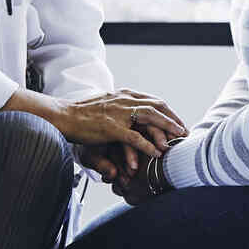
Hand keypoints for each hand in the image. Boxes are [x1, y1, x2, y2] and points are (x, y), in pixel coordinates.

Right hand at [18, 88, 186, 160]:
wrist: (63, 116)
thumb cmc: (83, 114)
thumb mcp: (107, 105)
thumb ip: (122, 108)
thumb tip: (135, 113)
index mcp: (124, 95)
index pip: (154, 100)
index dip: (169, 112)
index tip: (179, 123)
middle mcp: (124, 100)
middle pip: (157, 106)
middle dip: (173, 120)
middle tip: (185, 132)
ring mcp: (118, 113)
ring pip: (150, 118)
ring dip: (166, 129)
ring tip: (177, 140)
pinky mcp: (111, 127)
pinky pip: (134, 137)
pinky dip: (148, 145)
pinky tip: (156, 153)